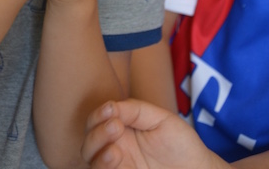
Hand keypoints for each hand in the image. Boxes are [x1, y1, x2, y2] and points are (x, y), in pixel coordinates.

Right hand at [82, 99, 226, 168]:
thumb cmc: (181, 143)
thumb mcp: (161, 119)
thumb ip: (135, 110)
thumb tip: (111, 107)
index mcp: (122, 128)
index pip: (97, 120)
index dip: (98, 114)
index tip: (110, 110)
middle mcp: (116, 147)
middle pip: (89, 140)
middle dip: (96, 132)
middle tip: (115, 126)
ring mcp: (119, 166)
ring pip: (90, 159)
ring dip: (97, 149)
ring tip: (114, 148)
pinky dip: (102, 165)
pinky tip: (115, 156)